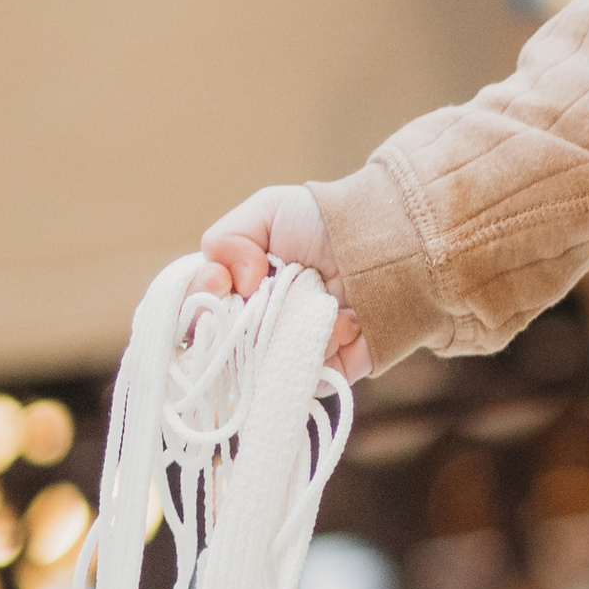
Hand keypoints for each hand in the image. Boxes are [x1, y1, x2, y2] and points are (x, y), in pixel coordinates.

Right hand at [196, 183, 374, 377]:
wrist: (393, 240)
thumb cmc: (327, 221)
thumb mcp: (267, 210)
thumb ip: (226, 240)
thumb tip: (231, 283)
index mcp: (235, 294)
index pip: (195, 317)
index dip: (198, 305)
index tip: (219, 283)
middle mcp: (256, 329)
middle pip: (220, 351)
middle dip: (240, 322)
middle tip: (263, 294)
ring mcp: (290, 354)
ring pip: (262, 367)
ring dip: (286, 330)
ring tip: (320, 300)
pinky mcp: (325, 373)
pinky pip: (309, 378)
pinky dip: (327, 346)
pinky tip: (347, 320)